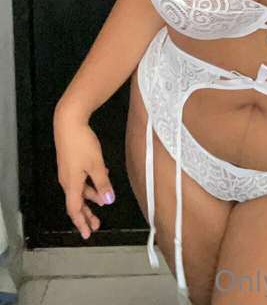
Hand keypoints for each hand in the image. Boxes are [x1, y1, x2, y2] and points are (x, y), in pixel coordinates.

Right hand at [53, 109, 115, 239]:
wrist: (68, 122)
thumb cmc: (81, 144)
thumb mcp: (96, 165)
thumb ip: (103, 183)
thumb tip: (109, 201)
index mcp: (71, 184)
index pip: (75, 210)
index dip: (81, 223)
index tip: (87, 234)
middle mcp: (67, 180)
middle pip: (77, 202)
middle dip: (87, 214)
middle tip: (96, 225)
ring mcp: (68, 171)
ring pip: (80, 189)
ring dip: (91, 196)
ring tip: (103, 200)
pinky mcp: (70, 162)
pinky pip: (81, 178)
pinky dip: (90, 182)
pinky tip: (102, 176)